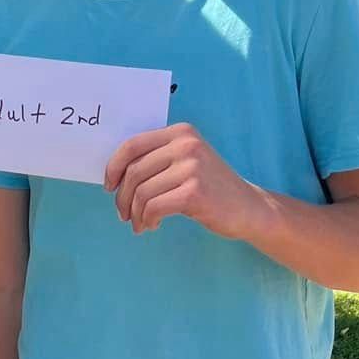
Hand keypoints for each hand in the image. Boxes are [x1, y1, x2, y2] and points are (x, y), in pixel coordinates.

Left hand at [105, 122, 259, 238]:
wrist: (249, 207)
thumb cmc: (211, 187)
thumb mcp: (186, 161)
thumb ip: (157, 159)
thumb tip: (114, 175)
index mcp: (180, 132)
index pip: (132, 145)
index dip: (114, 167)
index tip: (109, 186)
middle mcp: (186, 145)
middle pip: (135, 172)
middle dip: (122, 197)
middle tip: (123, 214)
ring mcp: (192, 167)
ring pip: (142, 192)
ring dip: (135, 213)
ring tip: (140, 223)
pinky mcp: (194, 192)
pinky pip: (154, 207)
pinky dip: (147, 219)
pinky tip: (151, 225)